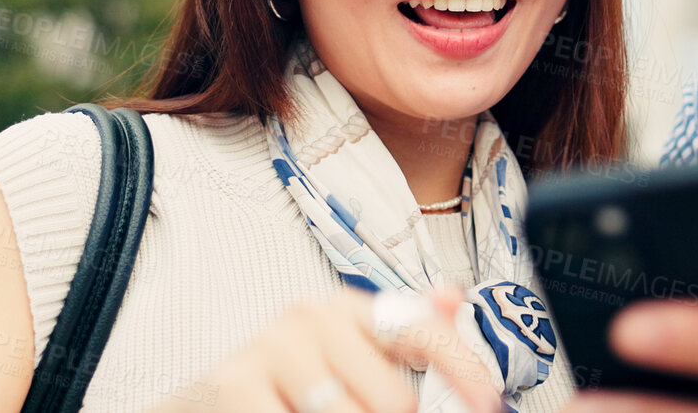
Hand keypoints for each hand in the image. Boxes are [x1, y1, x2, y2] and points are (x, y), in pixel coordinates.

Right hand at [148, 286, 502, 412]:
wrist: (207, 401)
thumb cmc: (292, 384)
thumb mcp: (350, 353)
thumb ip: (405, 332)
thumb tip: (453, 296)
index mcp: (349, 307)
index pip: (422, 330)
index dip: (463, 371)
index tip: (490, 404)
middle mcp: (312, 316)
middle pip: (393, 400)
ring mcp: (273, 348)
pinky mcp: (236, 385)